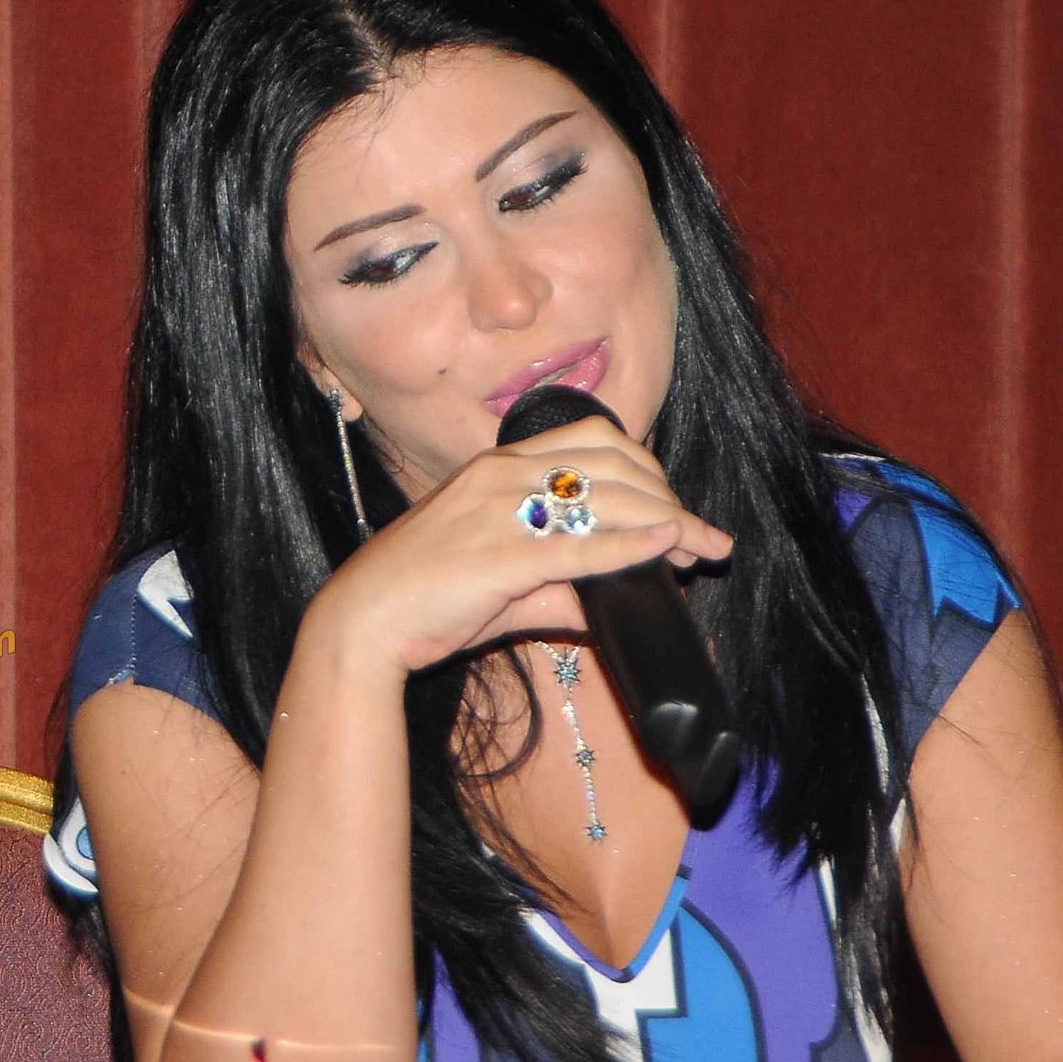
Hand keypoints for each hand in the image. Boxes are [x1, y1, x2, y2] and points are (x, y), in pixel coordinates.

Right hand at [303, 414, 733, 684]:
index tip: (674, 510)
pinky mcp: (503, 556)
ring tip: (699, 551)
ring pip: (606, 499)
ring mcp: (501, 511)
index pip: (593, 439)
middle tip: (699, 539)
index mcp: (496, 467)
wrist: (363, 622)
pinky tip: (666, 548)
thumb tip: (610, 603)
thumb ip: (558, 585)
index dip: (647, 469)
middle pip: (612, 463)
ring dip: (666, 522)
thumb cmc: (423, 598)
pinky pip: (582, 547)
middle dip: (667, 497)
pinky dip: (632, 546)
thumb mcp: (498, 579)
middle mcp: (501, 476)